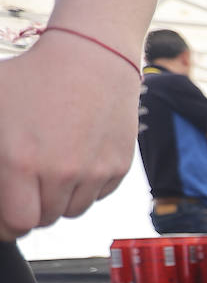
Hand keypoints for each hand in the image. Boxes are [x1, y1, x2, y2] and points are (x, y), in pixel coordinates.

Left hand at [0, 34, 138, 239]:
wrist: (92, 56)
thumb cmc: (34, 75)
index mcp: (21, 162)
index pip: (16, 223)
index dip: (7, 226)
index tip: (5, 219)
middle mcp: (61, 172)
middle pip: (43, 219)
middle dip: (30, 208)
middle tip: (24, 185)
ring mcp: (94, 171)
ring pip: (72, 210)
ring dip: (59, 199)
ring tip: (51, 169)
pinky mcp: (118, 166)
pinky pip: (97, 194)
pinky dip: (85, 186)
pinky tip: (76, 157)